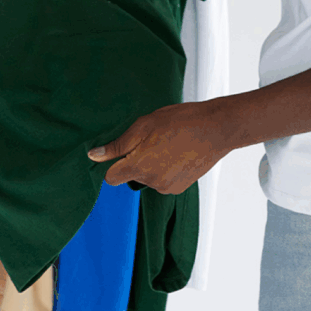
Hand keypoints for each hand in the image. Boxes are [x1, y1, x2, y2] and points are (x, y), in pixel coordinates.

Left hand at [87, 99, 234, 194]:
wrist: (216, 129)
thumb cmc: (181, 121)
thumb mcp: (144, 125)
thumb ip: (118, 145)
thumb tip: (94, 156)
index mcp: (139, 167)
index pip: (111, 177)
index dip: (112, 162)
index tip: (120, 150)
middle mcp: (152, 183)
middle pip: (131, 175)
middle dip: (135, 159)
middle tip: (151, 138)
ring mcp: (167, 188)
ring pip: (147, 177)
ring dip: (151, 163)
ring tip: (167, 143)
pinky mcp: (180, 188)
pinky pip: (162, 180)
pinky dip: (165, 168)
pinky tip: (177, 152)